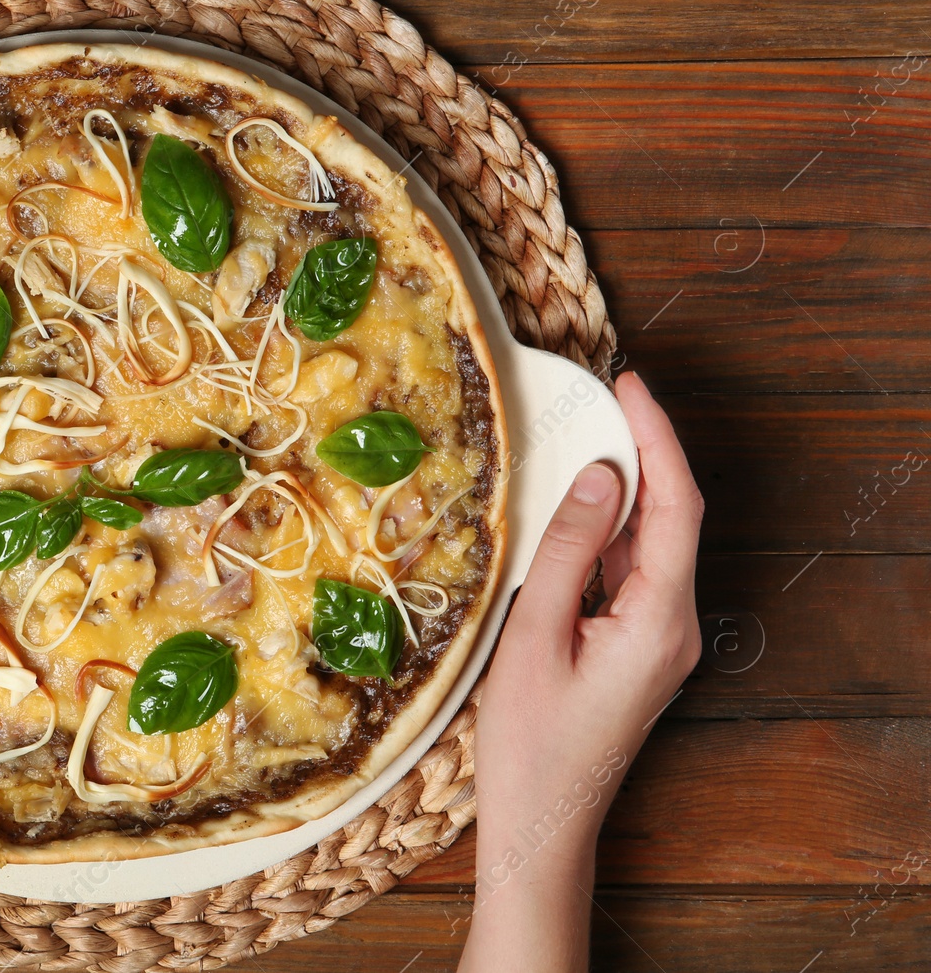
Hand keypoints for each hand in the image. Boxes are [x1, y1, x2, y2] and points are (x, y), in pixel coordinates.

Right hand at [459, 373, 703, 971]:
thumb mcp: (536, 636)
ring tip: (585, 436)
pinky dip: (610, 532)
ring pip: (653, 545)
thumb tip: (596, 477)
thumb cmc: (530, 743)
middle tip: (601, 397)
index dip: (656, 437)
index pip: (676, 505)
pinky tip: (576, 509)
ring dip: (626, 490)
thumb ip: (569, 552)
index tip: (627, 384)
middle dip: (644, 452)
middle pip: (673, 518)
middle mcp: (676, 626)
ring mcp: (661, 641)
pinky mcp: (638, 651)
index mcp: (660, 620)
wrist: (540, 822)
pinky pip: (634, 574)